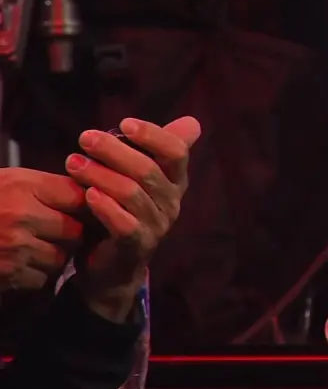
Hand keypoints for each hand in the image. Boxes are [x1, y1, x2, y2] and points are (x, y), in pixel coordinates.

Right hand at [0, 168, 84, 290]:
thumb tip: (90, 194)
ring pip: (61, 258)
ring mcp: (14, 246)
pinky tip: (18, 264)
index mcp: (22, 186)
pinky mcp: (7, 272)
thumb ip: (45, 187)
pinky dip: (34, 275)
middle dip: (70, 235)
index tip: (81, 211)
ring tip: (33, 248)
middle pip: (76, 231)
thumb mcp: (8, 182)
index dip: (85, 206)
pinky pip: (41, 278)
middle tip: (57, 234)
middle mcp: (21, 214)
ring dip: (53, 257)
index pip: (78, 197)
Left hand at [65, 116, 200, 321]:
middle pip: (149, 170)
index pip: (176, 152)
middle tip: (85, 138)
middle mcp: (172, 202)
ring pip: (132, 194)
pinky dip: (106, 208)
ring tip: (73, 163)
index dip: (153, 135)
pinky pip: (125, 224)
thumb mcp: (141, 178)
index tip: (124, 123)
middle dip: (115, 151)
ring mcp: (157, 226)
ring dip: (100, 175)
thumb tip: (193, 121)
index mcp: (175, 181)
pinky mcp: (138, 247)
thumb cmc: (124, 211)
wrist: (114, 266)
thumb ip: (158, 150)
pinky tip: (89, 195)